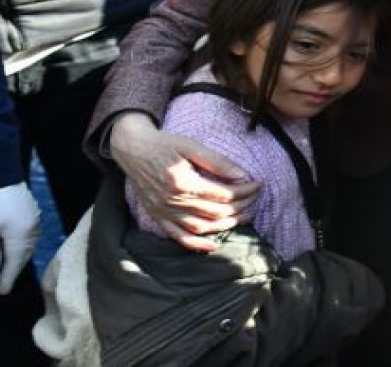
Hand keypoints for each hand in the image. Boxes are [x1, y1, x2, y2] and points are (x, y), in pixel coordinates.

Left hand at [0, 183, 40, 294]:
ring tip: (8, 265)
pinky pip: (27, 234)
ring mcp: (33, 217)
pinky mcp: (30, 208)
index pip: (14, 264)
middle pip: (23, 255)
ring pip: (26, 245)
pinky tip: (13, 243)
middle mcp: (33, 229)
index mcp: (22, 236)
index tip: (1, 292)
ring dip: (17, 256)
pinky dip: (19, 243)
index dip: (6, 279)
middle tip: (3, 281)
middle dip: (14, 269)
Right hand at [110, 112, 259, 251]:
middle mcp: (173, 201)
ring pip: (201, 227)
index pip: (222, 194)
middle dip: (240, 206)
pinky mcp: (158, 217)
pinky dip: (196, 245)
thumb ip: (217, 162)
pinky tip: (213, 246)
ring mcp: (164, 212)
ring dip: (225, 225)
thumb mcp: (191, 146)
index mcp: (183, 182)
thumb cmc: (164, 144)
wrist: (133, 150)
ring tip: (244, 217)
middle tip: (256, 198)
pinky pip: (178, 237)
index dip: (243, 190)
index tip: (257, 184)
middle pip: (215, 211)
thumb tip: (242, 175)